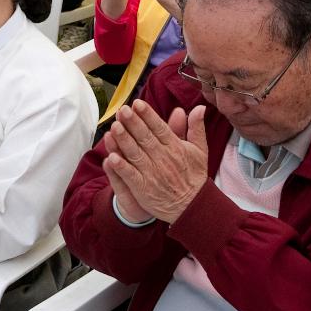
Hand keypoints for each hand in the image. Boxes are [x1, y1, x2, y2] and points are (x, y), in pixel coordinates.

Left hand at [101, 101, 208, 223]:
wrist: (192, 206)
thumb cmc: (194, 176)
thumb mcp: (199, 150)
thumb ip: (196, 128)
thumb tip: (199, 107)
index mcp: (175, 148)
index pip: (159, 128)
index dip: (148, 115)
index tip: (137, 103)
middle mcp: (163, 159)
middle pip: (145, 138)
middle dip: (133, 123)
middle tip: (123, 110)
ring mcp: (152, 174)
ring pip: (135, 154)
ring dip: (124, 140)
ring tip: (114, 127)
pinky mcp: (143, 188)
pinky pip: (130, 176)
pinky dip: (122, 167)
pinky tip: (111, 157)